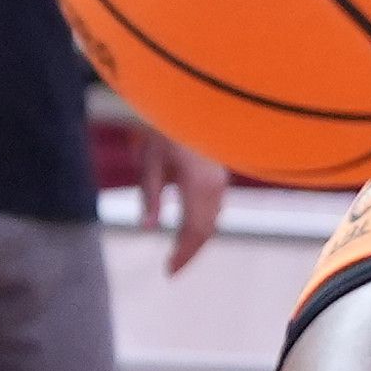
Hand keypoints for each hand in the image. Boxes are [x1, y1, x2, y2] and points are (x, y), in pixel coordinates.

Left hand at [141, 127, 230, 274]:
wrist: (190, 99)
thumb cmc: (166, 124)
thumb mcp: (150, 160)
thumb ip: (151, 195)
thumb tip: (148, 227)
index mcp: (198, 184)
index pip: (193, 232)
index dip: (182, 254)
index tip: (168, 271)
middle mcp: (216, 186)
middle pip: (207, 231)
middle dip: (189, 252)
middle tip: (172, 268)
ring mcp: (221, 180)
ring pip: (213, 221)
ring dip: (196, 239)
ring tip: (178, 252)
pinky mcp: (221, 174)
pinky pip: (215, 208)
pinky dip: (202, 224)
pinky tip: (188, 229)